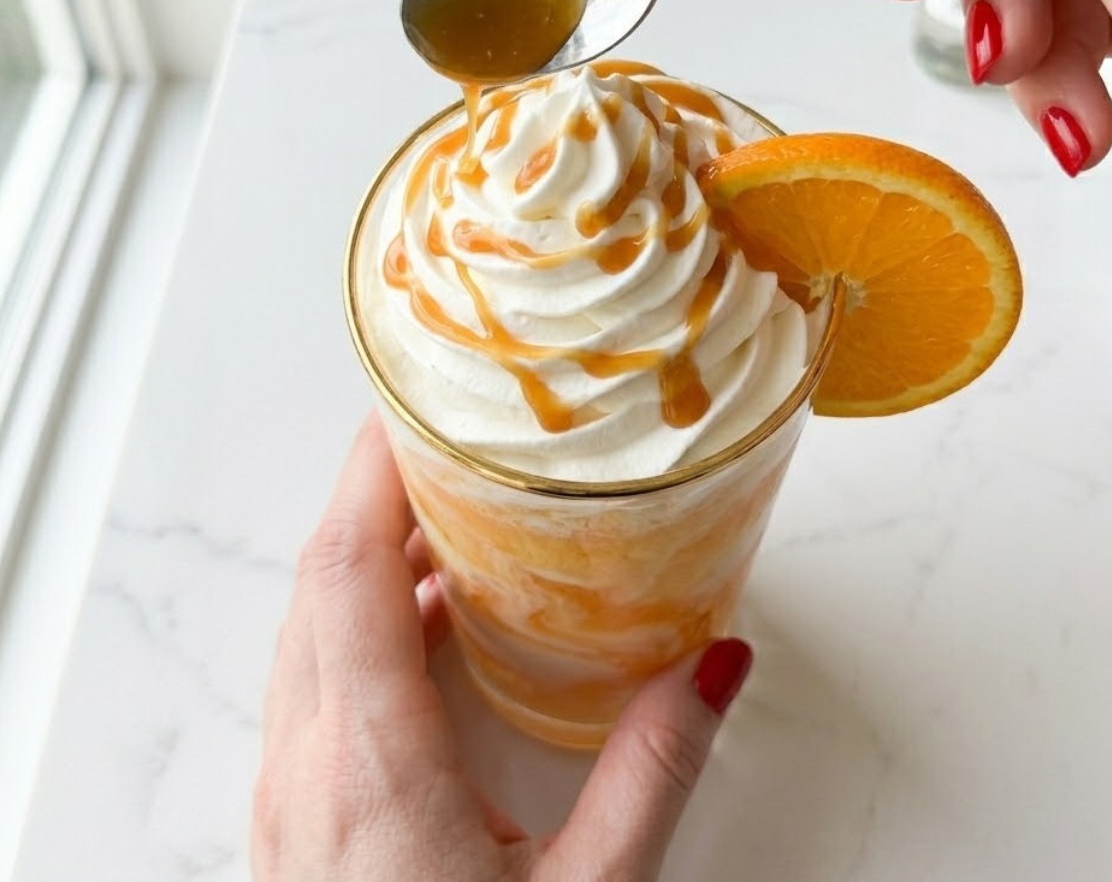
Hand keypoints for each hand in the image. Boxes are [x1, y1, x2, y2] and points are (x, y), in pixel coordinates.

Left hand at [252, 414, 751, 881]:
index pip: (347, 571)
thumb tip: (718, 664)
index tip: (406, 403)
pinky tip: (427, 622)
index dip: (370, 474)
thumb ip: (653, 775)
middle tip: (440, 434)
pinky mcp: (297, 813)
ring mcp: (289, 789)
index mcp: (370, 763)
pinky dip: (360, 616)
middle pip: (318, 579)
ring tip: (443, 510)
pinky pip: (314, 676)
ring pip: (308, 625)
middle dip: (372, 491)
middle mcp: (308, 761)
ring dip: (364, 553)